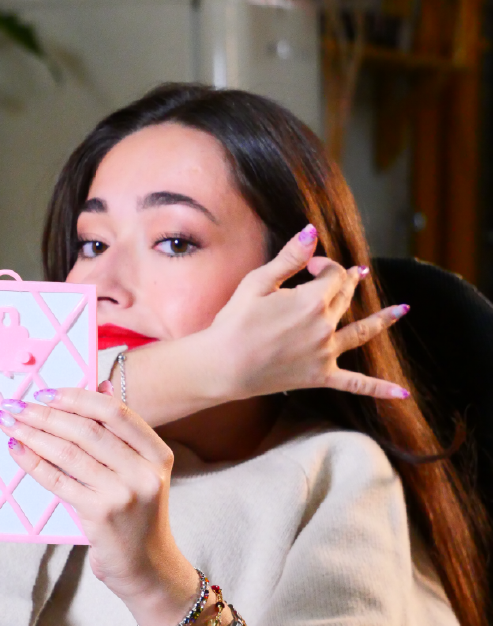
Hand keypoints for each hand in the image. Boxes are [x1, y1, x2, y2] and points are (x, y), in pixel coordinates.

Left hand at [2, 387, 198, 625]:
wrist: (149, 568)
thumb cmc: (139, 516)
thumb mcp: (140, 471)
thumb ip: (121, 432)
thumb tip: (101, 384)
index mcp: (157, 453)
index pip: (115, 412)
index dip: (78, 398)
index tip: (46, 392)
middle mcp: (143, 471)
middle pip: (88, 430)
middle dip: (46, 414)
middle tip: (16, 404)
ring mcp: (123, 494)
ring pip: (70, 453)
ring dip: (34, 434)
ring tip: (9, 423)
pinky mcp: (100, 515)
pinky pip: (59, 481)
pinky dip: (34, 463)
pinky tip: (17, 450)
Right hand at [114, 227, 408, 424]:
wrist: (221, 365)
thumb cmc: (234, 321)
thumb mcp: (258, 282)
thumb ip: (290, 257)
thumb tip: (313, 231)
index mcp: (311, 301)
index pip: (334, 275)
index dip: (325, 265)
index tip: (309, 265)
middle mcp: (325, 327)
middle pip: (345, 298)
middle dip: (346, 283)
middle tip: (353, 274)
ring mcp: (325, 354)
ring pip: (361, 332)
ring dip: (383, 319)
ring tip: (403, 310)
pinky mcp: (319, 376)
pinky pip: (355, 384)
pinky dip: (379, 389)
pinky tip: (402, 394)